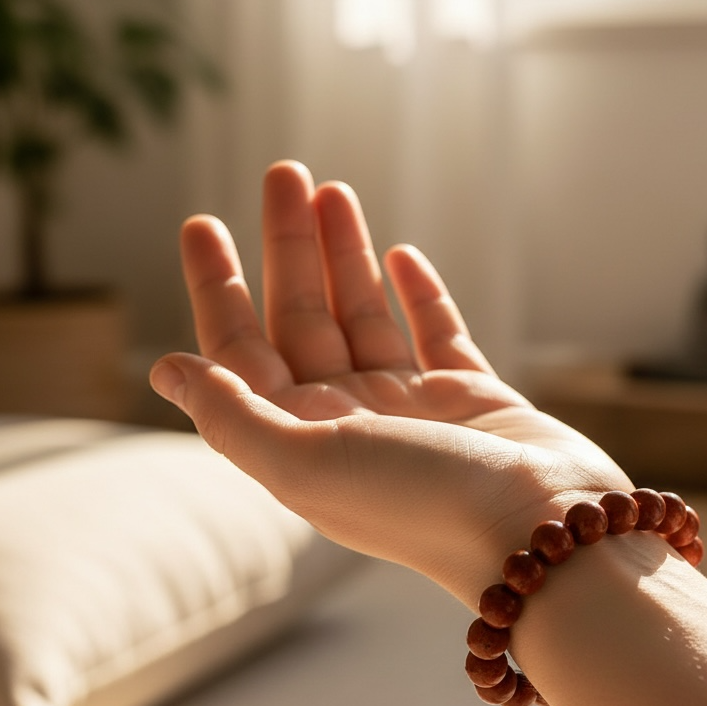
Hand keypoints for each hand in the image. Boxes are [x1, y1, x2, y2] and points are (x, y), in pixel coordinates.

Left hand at [151, 161, 629, 606]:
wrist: (541, 533)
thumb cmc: (420, 503)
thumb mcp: (305, 462)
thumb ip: (233, 416)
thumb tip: (165, 369)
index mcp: (302, 440)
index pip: (242, 352)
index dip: (218, 288)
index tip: (204, 222)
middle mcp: (351, 423)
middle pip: (304, 319)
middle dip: (290, 247)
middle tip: (285, 172)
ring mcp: (413, 409)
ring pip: (365, 315)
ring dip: (346, 254)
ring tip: (333, 189)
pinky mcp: (471, 399)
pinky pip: (436, 335)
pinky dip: (418, 295)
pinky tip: (401, 253)